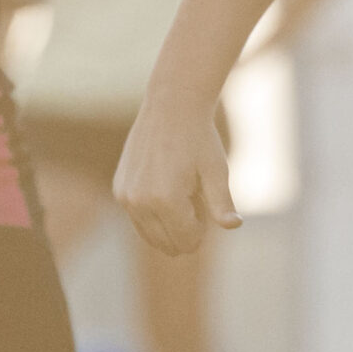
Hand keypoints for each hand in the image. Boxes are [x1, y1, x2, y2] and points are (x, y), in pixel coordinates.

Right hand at [114, 98, 239, 255]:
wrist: (171, 108)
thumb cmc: (200, 140)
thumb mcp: (217, 172)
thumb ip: (222, 204)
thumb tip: (234, 226)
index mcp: (165, 200)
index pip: (186, 240)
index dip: (203, 232)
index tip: (208, 207)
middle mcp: (139, 202)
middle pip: (166, 243)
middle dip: (187, 231)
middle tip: (197, 199)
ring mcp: (125, 197)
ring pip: (150, 235)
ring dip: (170, 225)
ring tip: (185, 194)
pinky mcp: (119, 190)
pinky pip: (138, 220)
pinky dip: (155, 216)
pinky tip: (170, 192)